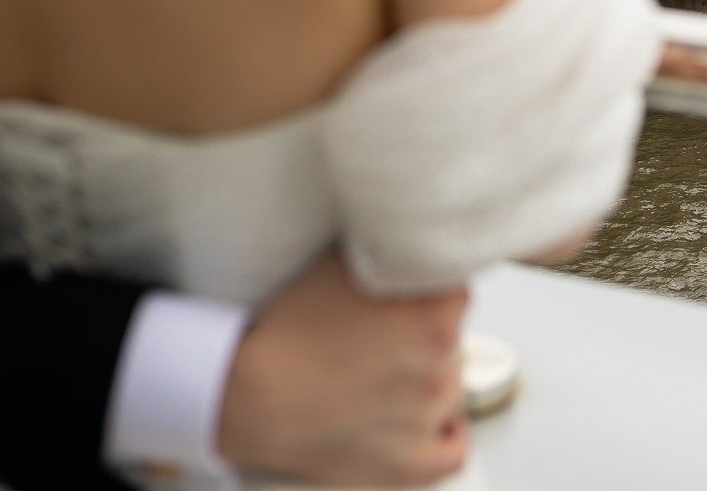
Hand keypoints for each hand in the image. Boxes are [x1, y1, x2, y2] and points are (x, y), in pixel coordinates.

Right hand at [217, 249, 468, 485]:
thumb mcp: (339, 266)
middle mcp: (440, 369)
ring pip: (451, 390)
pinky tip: (421, 418)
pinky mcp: (410, 462)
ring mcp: (427, 418)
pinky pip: (454, 448)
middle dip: (423, 336)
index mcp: (434, 319)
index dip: (428, 292)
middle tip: (381, 337)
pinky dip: (443, 433)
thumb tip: (404, 244)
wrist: (249, 396)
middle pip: (452, 342)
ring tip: (382, 377)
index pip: (457, 294)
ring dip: (427, 382)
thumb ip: (387, 254)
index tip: (408, 296)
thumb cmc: (286, 334)